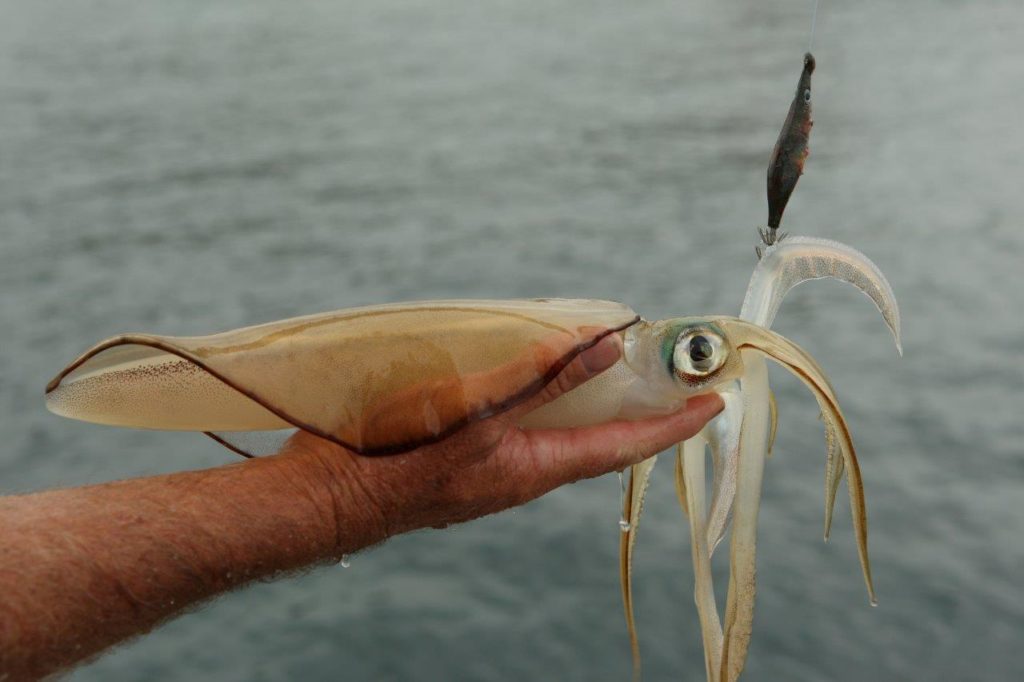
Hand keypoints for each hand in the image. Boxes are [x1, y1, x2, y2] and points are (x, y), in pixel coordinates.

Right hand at [280, 334, 724, 542]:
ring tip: (607, 361)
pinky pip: (522, 424)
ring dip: (589, 399)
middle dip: (638, 406)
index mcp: (538, 468)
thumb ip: (542, 380)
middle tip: (667, 372)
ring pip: (558, 430)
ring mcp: (495, 465)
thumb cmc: (406, 465)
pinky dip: (543, 397)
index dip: (673, 425)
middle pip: (598, 438)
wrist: (336, 496)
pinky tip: (528, 371)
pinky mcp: (466, 454)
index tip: (714, 404)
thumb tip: (606, 345)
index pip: (625, 446)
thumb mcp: (481, 417)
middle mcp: (525, 471)